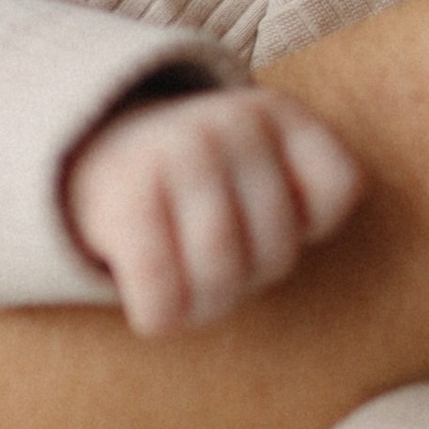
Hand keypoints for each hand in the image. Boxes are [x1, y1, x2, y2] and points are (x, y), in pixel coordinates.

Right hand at [64, 85, 363, 335]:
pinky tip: (154, 304)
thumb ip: (310, 193)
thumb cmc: (199, 179)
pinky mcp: (125, 201)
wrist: (88, 149)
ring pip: (222, 279)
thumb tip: (306, 230)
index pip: (340, 189)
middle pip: (278, 253)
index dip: (311, 225)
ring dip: (205, 306)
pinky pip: (164, 299)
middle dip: (250, 278)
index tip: (268, 214)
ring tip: (191, 287)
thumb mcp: (263, 160)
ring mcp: (174, 155)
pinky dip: (162, 318)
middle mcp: (228, 123)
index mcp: (274, 111)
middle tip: (220, 264)